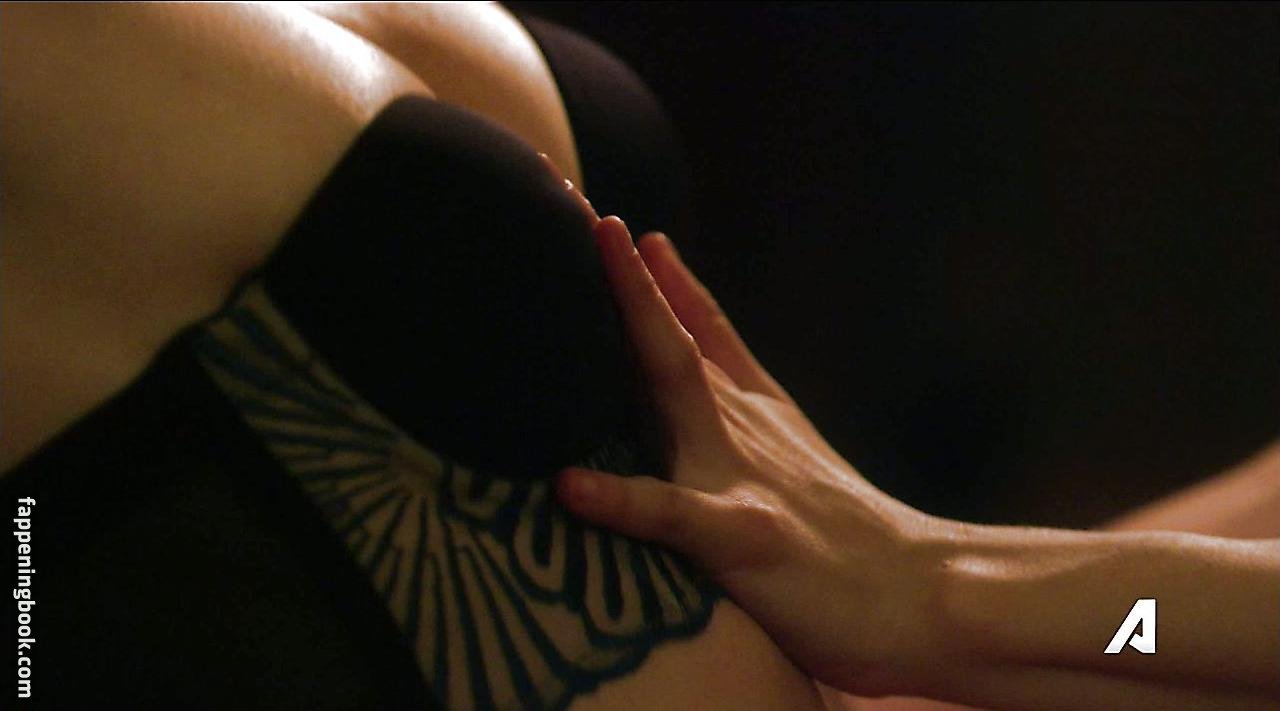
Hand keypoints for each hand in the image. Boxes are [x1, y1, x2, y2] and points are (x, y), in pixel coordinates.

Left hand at [554, 214, 946, 696]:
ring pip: (676, 386)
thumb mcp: (797, 460)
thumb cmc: (852, 544)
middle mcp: (744, 428)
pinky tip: (571, 487)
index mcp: (757, 416)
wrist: (925, 597)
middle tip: (587, 213)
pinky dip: (622, 499)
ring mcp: (742, 475)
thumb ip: (750, 417)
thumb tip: (709, 385)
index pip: (702, 333)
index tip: (620, 226)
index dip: (659, 280)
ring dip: (637, 323)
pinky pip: (672, 514)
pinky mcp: (744, 537)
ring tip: (597, 263)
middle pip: (674, 339)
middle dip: (629, 277)